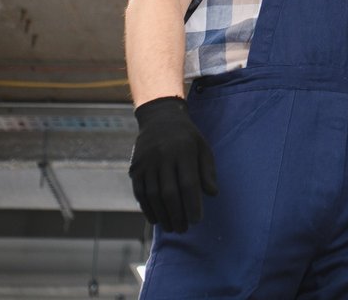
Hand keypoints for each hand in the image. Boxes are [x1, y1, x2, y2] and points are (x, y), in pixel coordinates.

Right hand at [129, 96, 217, 231]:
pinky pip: (140, 193)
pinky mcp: (135, 168)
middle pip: (169, 193)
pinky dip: (147, 209)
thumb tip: (212, 194)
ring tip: (172, 228)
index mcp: (184, 151)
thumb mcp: (202, 147)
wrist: (160, 118)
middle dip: (177, 215)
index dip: (192, 204)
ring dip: (163, 215)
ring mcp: (147, 162)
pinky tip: (156, 219)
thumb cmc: (187, 137)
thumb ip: (208, 171)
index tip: (197, 221)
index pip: (188, 183)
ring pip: (153, 195)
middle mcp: (163, 156)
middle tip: (183, 229)